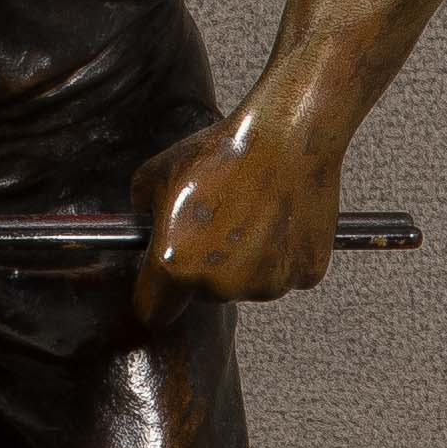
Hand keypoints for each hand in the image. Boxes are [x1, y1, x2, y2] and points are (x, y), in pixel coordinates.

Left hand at [133, 95, 344, 321]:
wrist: (286, 137)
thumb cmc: (225, 152)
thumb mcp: (156, 173)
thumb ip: (142, 207)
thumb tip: (143, 220)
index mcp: (175, 265)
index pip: (153, 311)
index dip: (154, 295)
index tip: (160, 285)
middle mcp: (221, 284)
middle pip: (204, 294)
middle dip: (204, 268)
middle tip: (215, 224)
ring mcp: (266, 284)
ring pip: (247, 286)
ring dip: (245, 262)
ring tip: (250, 214)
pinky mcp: (304, 275)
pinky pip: (285, 274)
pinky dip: (282, 255)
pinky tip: (279, 218)